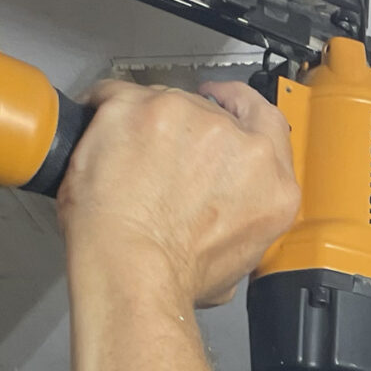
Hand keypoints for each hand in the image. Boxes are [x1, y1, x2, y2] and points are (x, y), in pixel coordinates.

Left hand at [56, 79, 301, 306]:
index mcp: (271, 181)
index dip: (240, 107)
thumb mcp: (238, 262)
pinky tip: (100, 138)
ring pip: (163, 101)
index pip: (266, 120)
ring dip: (145, 124)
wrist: (132, 269)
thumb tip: (221, 215)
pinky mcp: (138, 106)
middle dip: (182, 131)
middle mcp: (236, 142)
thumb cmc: (176, 276)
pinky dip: (104, 113)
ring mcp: (188, 117)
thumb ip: (240, 218)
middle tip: (157, 156)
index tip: (224, 101)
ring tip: (124, 162)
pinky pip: (114, 95)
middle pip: (209, 112)